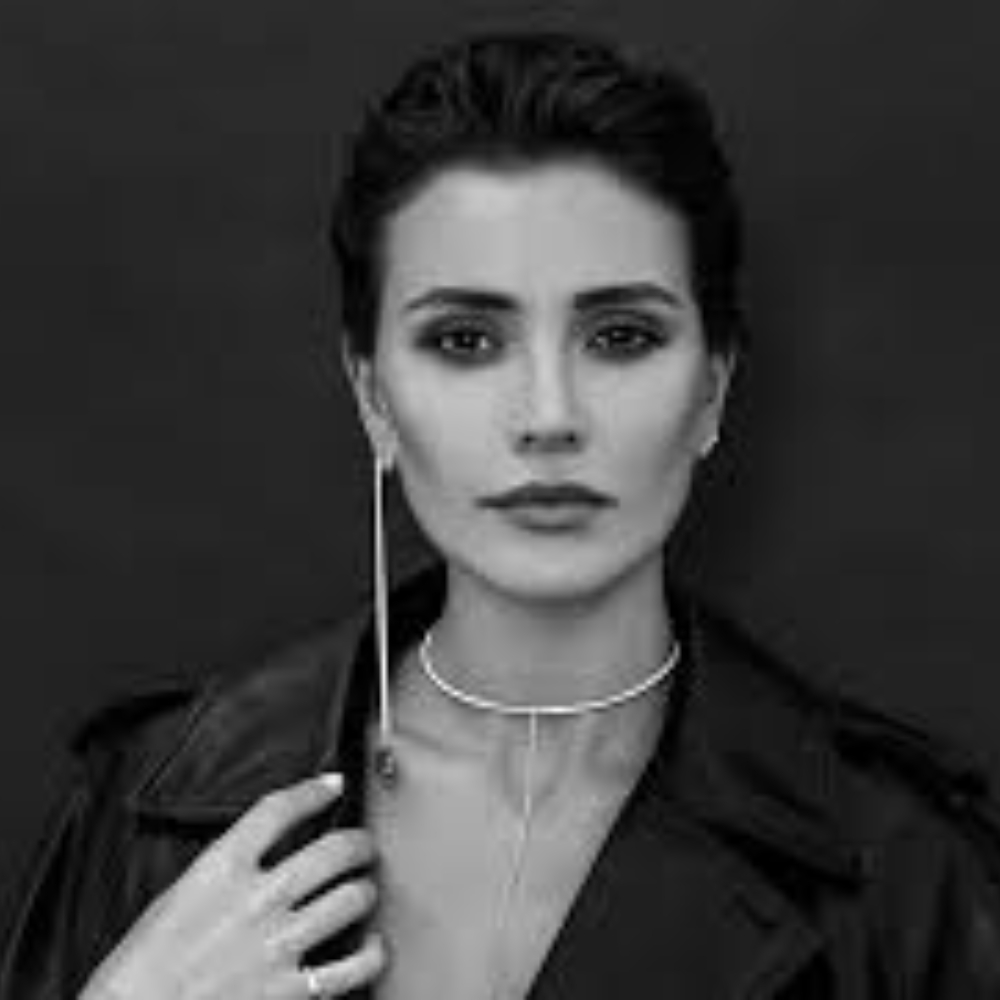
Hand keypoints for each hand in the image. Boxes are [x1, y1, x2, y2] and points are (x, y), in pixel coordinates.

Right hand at [80, 773, 385, 998]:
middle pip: (332, 850)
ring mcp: (275, 945)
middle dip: (359, 843)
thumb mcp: (176, 894)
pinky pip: (350, 968)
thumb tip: (263, 853)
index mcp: (220, 868)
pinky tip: (372, 947)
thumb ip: (224, 870)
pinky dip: (371, 955)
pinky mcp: (287, 992)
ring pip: (351, 899)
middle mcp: (255, 900)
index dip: (313, 791)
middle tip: (364, 845)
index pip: (278, 810)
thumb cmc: (141, 965)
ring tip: (365, 890)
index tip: (332, 785)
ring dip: (365, 891)